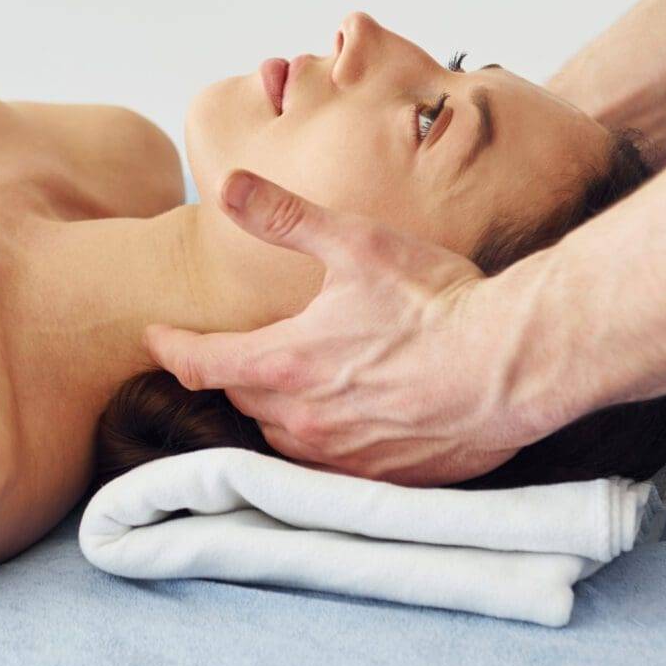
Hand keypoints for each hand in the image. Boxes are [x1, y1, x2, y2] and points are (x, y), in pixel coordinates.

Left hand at [143, 169, 548, 485]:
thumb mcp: (356, 243)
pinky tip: (335, 422)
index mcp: (285, 362)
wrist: (511, 365)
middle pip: (240, 399)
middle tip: (223, 355)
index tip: (154, 339)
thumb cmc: (436, 300)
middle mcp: (303, 420)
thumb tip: (230, 186)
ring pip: (280, 437)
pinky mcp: (381, 479)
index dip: (171, 348)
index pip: (202, 362)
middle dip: (228, 374)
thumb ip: (286, 218)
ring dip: (272, 411)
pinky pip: (327, 468)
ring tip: (280, 386)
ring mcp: (341, 457)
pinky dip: (318, 442)